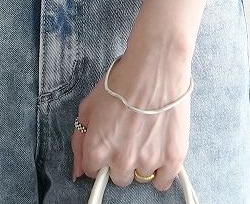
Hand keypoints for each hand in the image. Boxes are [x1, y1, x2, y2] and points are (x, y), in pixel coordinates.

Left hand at [71, 46, 191, 191]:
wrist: (155, 67)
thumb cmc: (122, 81)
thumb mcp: (89, 105)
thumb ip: (79, 140)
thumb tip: (77, 171)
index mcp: (97, 149)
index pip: (92, 171)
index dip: (99, 155)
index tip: (108, 141)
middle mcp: (121, 161)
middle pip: (118, 177)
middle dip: (120, 160)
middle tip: (127, 135)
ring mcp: (147, 162)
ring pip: (140, 177)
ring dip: (141, 161)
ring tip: (145, 134)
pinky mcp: (172, 160)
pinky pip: (163, 182)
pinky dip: (162, 170)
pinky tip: (159, 147)